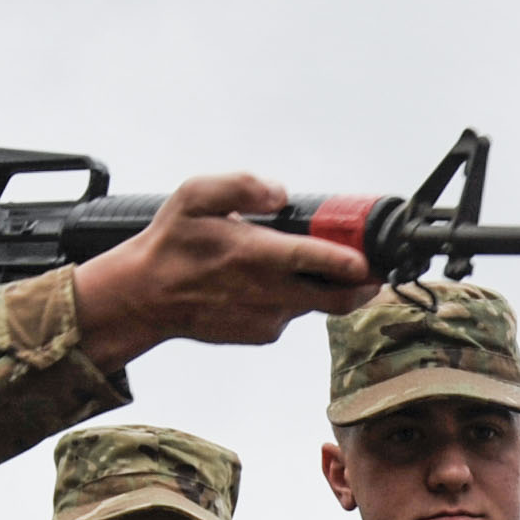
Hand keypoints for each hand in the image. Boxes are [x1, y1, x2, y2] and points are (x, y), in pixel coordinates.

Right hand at [72, 173, 374, 368]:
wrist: (145, 297)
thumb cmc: (171, 245)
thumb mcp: (194, 195)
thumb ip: (241, 186)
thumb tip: (279, 193)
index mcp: (255, 255)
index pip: (317, 261)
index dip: (353, 263)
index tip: (374, 259)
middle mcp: (267, 292)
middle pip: (336, 298)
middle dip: (362, 284)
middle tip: (373, 268)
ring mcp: (267, 318)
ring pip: (315, 303)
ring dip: (325, 287)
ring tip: (318, 264)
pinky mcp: (263, 333)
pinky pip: (292, 314)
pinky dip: (294, 298)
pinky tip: (273, 282)